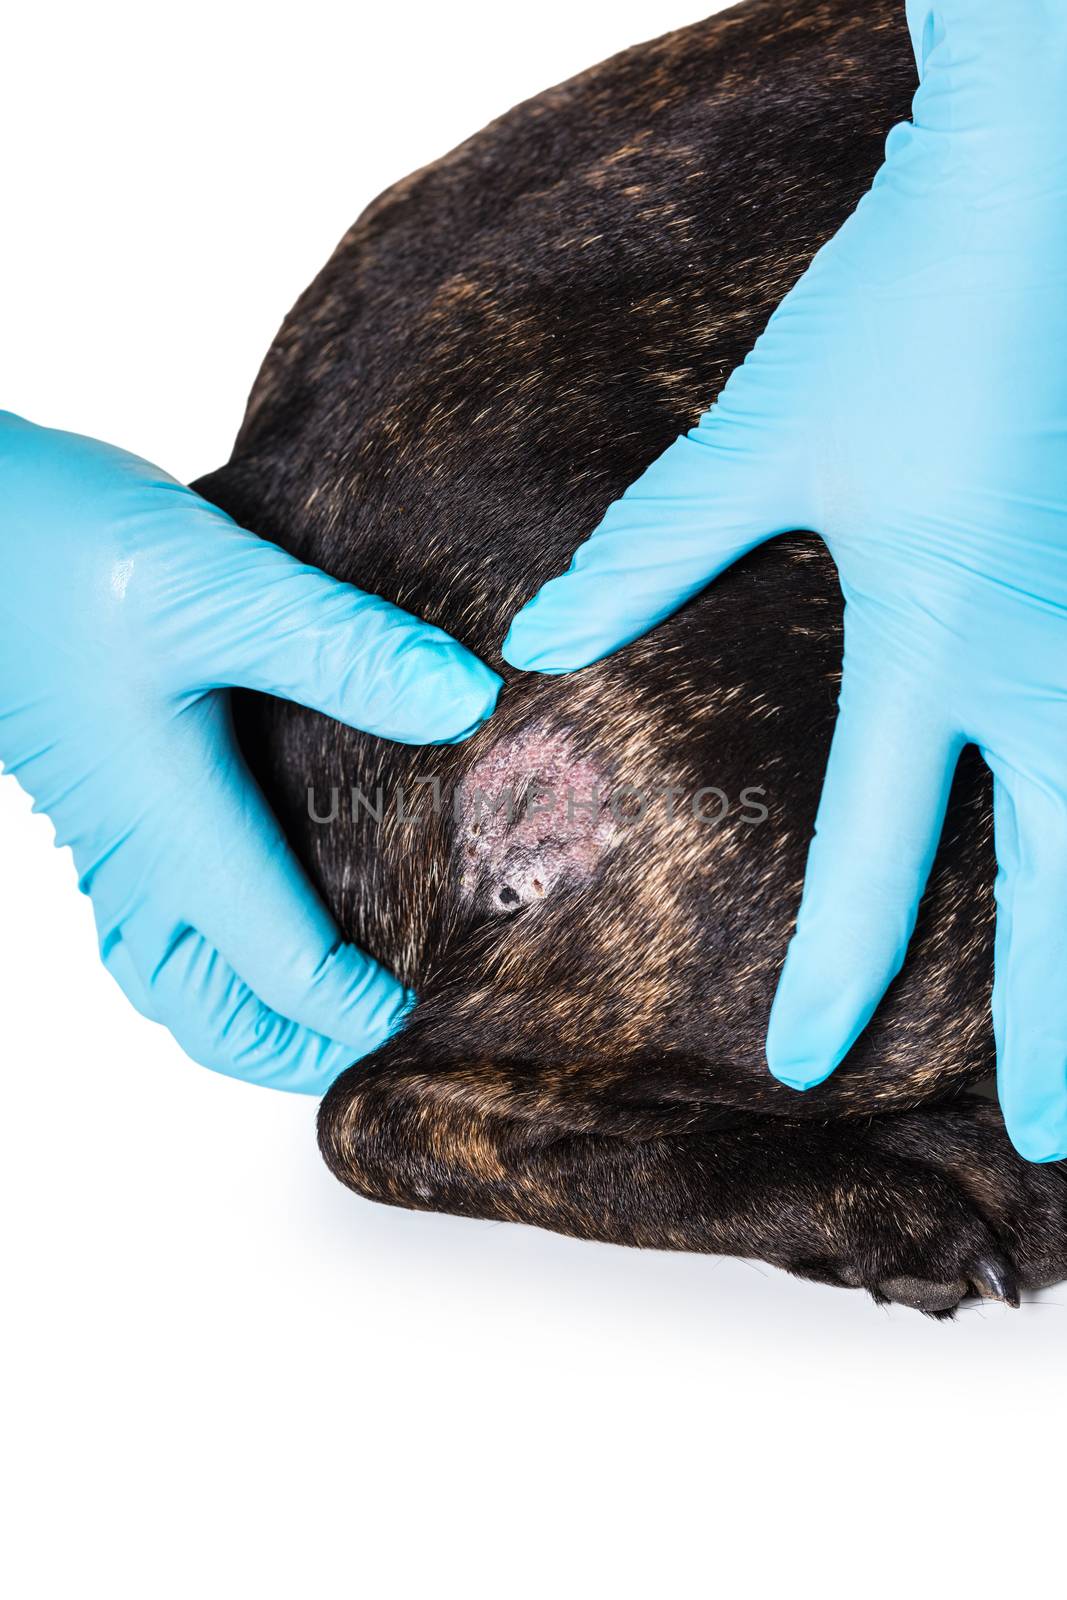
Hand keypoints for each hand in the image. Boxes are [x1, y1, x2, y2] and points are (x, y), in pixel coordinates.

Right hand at [0, 412, 499, 1089]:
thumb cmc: (56, 553)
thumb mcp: (219, 587)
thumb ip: (344, 650)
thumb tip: (463, 701)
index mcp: (178, 834)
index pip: (286, 977)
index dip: (365, 1008)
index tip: (443, 984)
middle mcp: (140, 859)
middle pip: (213, 1020)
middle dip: (303, 1048)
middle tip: (390, 1020)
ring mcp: (111, 839)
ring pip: (174, 985)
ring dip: (255, 1012)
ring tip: (337, 992)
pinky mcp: (103, 803)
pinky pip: (155, 925)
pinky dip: (217, 955)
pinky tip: (270, 897)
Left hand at [502, 2, 1066, 1160]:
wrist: (1036, 189)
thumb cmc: (897, 312)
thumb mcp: (760, 444)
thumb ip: (647, 552)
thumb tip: (538, 636)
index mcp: (937, 639)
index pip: (879, 852)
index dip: (835, 971)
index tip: (800, 1064)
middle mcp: (1049, 661)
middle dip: (1055, 1033)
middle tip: (1042, 1143)